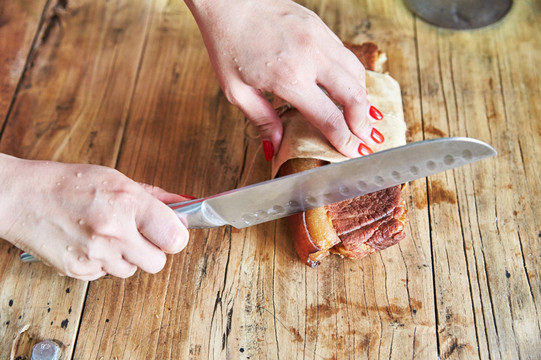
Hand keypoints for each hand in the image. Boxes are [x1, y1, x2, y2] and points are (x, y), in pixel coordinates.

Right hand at [0, 155, 188, 280]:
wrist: (22, 197)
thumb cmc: (69, 184)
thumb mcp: (117, 179)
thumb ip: (156, 197)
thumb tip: (185, 207)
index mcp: (127, 202)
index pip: (175, 237)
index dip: (175, 237)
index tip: (170, 233)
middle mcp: (113, 231)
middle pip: (157, 262)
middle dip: (152, 250)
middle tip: (137, 235)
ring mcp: (95, 254)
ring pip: (131, 270)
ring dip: (125, 257)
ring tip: (105, 234)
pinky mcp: (78, 270)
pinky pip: (105, 275)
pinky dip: (102, 263)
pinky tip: (88, 243)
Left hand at [186, 0, 378, 157]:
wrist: (228, 1)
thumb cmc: (227, 44)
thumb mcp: (236, 91)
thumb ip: (261, 119)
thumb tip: (276, 145)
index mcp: (289, 78)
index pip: (329, 118)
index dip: (345, 140)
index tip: (353, 152)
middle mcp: (311, 57)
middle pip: (354, 95)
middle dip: (363, 122)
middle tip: (366, 138)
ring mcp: (318, 38)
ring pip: (356, 72)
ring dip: (363, 98)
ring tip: (363, 116)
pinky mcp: (319, 26)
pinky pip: (346, 54)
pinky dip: (353, 75)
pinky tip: (350, 88)